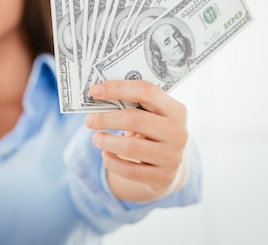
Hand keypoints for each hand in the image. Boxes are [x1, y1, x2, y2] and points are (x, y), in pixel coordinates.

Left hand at [85, 80, 188, 202]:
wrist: (172, 165)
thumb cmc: (153, 132)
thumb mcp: (151, 116)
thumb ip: (132, 104)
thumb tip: (98, 95)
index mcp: (176, 110)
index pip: (146, 91)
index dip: (118, 89)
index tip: (94, 91)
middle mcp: (178, 133)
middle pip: (135, 120)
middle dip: (106, 119)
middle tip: (89, 120)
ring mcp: (173, 157)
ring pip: (130, 148)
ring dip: (106, 142)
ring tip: (96, 138)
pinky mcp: (164, 178)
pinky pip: (130, 171)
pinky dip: (112, 162)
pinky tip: (105, 155)